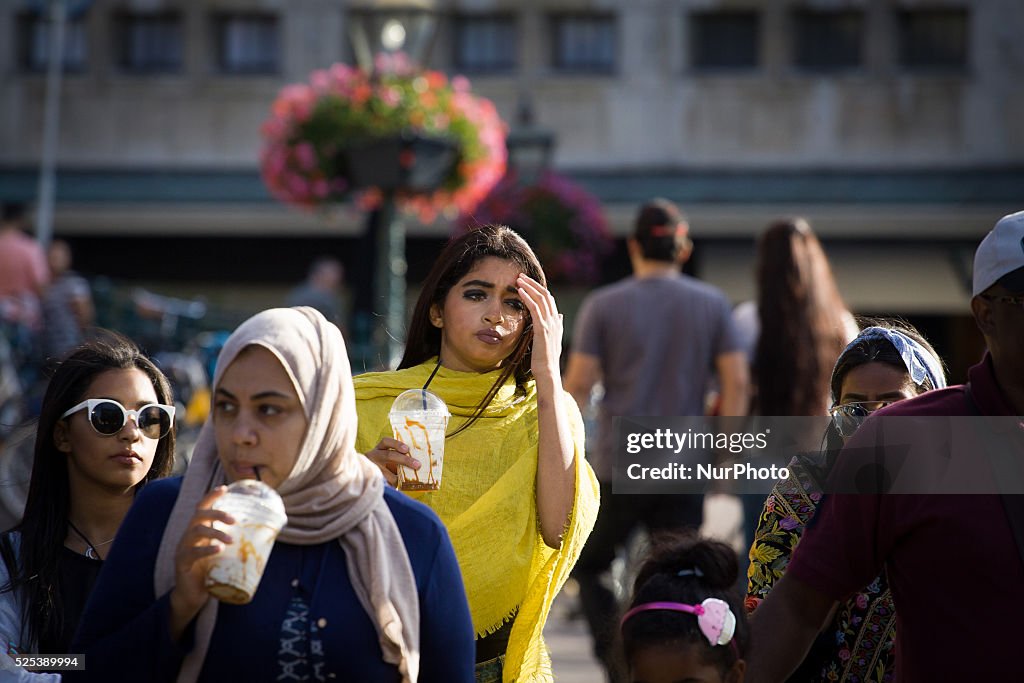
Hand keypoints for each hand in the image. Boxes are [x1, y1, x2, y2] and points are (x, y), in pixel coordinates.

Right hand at [168, 486, 233, 639]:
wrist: (193, 596)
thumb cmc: (210, 571)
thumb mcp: (223, 554)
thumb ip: (234, 543)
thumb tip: (265, 534)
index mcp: (198, 531)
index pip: (202, 508)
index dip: (211, 497)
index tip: (224, 488)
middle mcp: (188, 536)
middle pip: (198, 516)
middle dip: (217, 514)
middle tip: (234, 520)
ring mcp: (182, 549)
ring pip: (195, 532)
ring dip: (215, 533)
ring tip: (231, 540)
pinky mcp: (181, 563)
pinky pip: (191, 553)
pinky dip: (206, 550)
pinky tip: (219, 550)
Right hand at [363, 437, 419, 486]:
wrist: (364, 474)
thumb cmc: (383, 464)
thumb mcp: (388, 457)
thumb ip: (399, 456)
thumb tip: (418, 462)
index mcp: (379, 448)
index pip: (386, 442)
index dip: (396, 444)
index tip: (407, 449)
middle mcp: (374, 456)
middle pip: (389, 455)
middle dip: (405, 460)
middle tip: (417, 465)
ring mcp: (372, 468)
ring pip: (386, 472)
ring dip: (398, 477)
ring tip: (410, 481)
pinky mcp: (372, 479)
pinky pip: (383, 483)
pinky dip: (392, 486)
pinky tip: (399, 488)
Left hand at [517, 273, 562, 380]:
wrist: (548, 372)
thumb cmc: (546, 359)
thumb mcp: (553, 340)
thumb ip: (556, 326)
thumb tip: (560, 315)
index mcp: (557, 322)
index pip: (549, 300)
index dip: (538, 289)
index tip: (527, 283)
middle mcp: (556, 320)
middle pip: (546, 294)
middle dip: (533, 283)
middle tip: (521, 276)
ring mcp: (550, 324)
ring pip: (541, 298)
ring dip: (529, 286)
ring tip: (518, 279)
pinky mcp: (542, 328)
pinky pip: (535, 308)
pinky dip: (528, 297)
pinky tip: (520, 291)